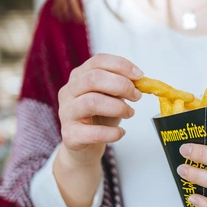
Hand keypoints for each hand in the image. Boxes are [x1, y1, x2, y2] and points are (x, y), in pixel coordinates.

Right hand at [58, 53, 142, 167]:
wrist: (83, 145)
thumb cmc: (99, 117)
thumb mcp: (111, 96)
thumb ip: (121, 86)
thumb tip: (140, 81)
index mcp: (79, 77)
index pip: (98, 61)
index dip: (121, 65)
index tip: (140, 76)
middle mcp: (68, 91)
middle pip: (93, 78)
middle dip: (121, 85)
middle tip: (136, 96)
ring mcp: (66, 113)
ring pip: (91, 102)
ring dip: (118, 107)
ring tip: (130, 113)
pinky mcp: (70, 135)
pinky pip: (94, 132)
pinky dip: (112, 132)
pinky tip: (120, 132)